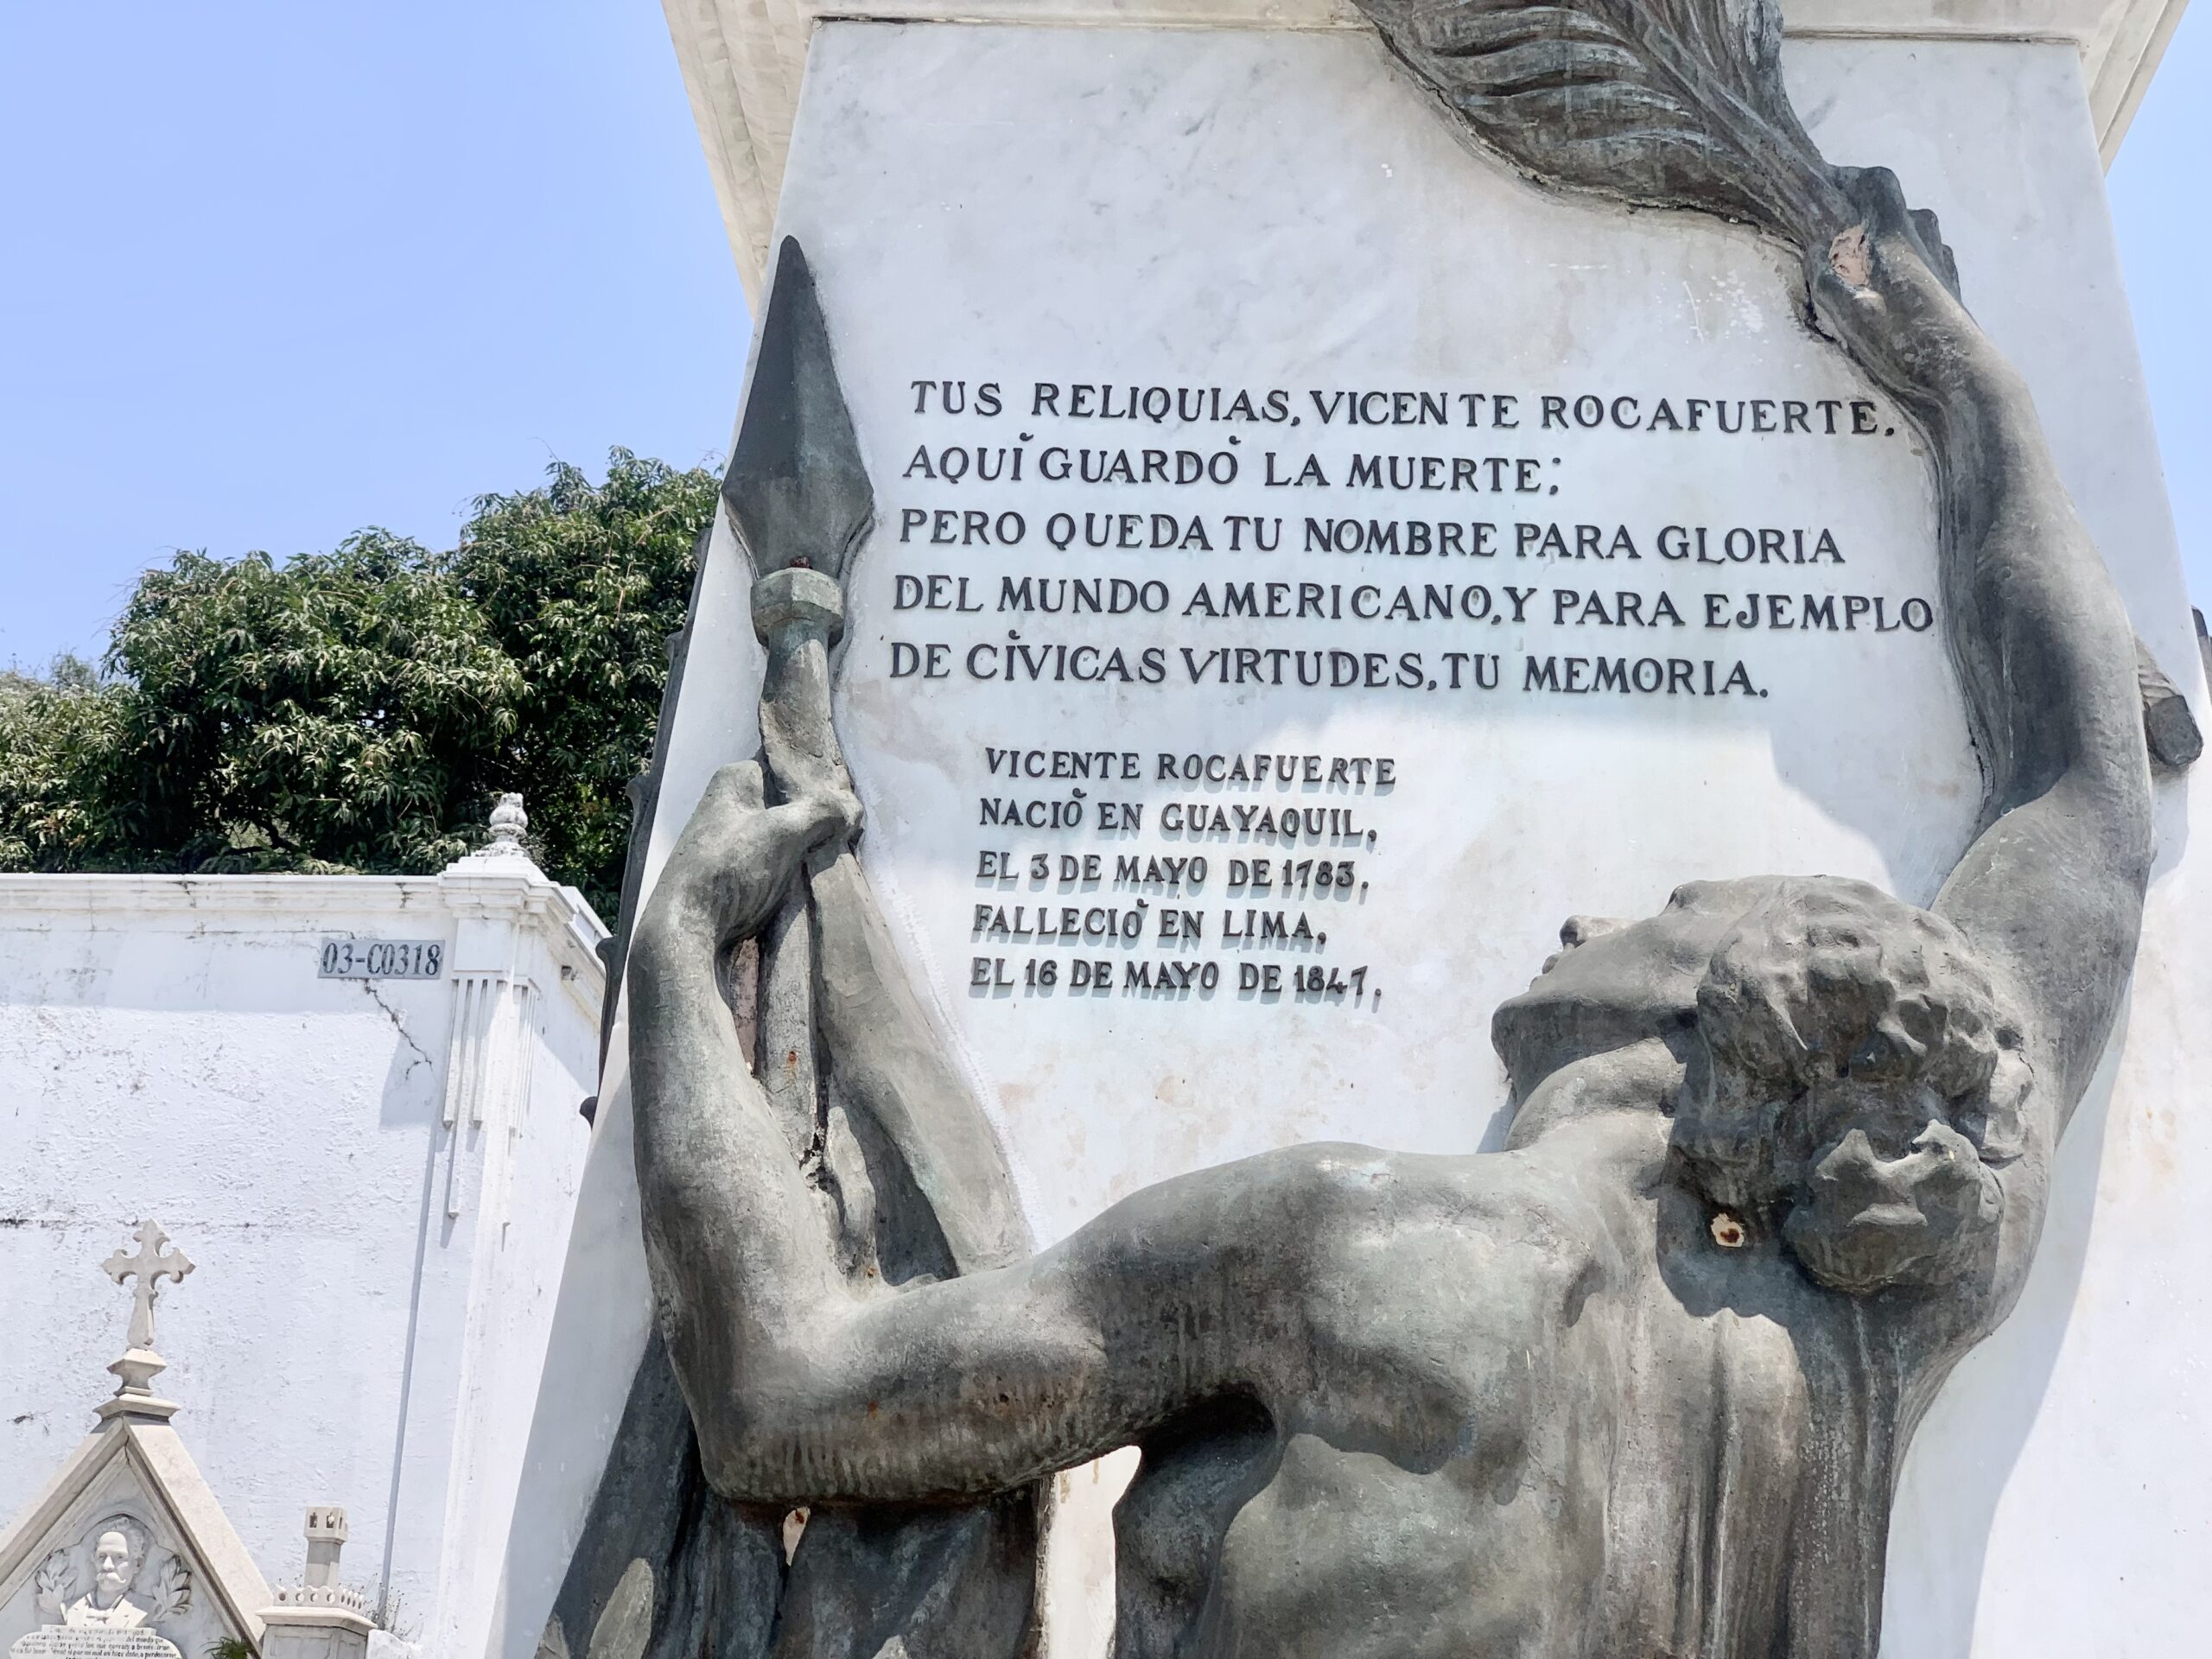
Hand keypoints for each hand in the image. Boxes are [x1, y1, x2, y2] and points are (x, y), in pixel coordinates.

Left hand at [653, 762, 860, 948]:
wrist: (687, 929)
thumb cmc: (729, 867)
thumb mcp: (783, 831)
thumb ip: (822, 812)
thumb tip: (853, 808)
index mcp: (733, 780)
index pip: (787, 767)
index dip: (818, 782)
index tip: (846, 800)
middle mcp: (728, 804)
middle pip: (787, 803)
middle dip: (816, 816)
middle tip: (848, 830)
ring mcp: (731, 841)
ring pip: (784, 834)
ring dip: (807, 845)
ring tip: (836, 853)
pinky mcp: (734, 873)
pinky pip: (775, 861)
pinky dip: (793, 867)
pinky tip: (812, 877)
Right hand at [1805, 168, 1999, 420]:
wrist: (1962, 374)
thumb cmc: (1900, 341)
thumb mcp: (1846, 309)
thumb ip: (1827, 274)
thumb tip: (1817, 249)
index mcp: (1896, 238)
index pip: (1877, 184)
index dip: (1853, 178)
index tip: (1831, 185)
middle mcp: (1924, 241)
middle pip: (1898, 206)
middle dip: (1868, 209)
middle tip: (1842, 228)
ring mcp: (1943, 264)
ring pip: (1916, 230)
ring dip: (1889, 234)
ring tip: (1866, 258)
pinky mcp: (1952, 289)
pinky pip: (1927, 257)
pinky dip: (1906, 258)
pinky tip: (1895, 284)